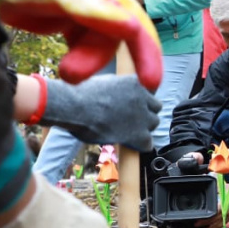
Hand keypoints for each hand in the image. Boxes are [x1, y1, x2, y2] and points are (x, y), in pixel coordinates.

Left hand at [0, 0, 162, 90]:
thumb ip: (95, 12)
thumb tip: (132, 27)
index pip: (135, 23)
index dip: (147, 52)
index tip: (150, 82)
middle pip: (113, 38)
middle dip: (95, 58)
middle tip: (71, 75)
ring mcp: (84, 12)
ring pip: (95, 45)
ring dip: (82, 61)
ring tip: (63, 70)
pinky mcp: (69, 22)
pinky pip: (81, 46)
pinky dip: (76, 58)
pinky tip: (64, 63)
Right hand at [41, 75, 161, 150]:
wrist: (73, 107)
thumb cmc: (78, 94)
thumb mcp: (103, 82)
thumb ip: (117, 89)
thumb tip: (117, 96)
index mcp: (134, 82)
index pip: (149, 92)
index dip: (141, 100)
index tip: (132, 106)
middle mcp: (142, 97)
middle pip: (155, 108)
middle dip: (144, 113)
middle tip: (129, 120)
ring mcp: (142, 115)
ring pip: (153, 123)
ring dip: (143, 127)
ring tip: (126, 131)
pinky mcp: (138, 134)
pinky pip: (148, 143)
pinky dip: (140, 145)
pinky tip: (128, 143)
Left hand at [195, 180, 228, 227]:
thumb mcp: (225, 188)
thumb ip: (216, 190)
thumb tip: (210, 189)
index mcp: (224, 206)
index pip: (212, 216)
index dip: (204, 221)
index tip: (197, 221)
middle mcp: (227, 213)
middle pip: (214, 222)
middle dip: (205, 226)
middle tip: (197, 227)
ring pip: (219, 225)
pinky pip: (224, 223)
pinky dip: (218, 226)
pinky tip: (215, 227)